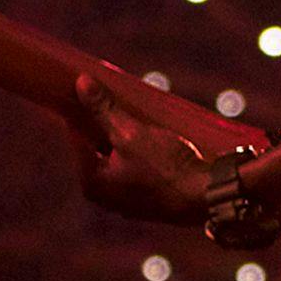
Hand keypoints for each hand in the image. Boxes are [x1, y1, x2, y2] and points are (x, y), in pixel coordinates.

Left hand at [73, 75, 207, 224]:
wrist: (204, 197)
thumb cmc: (166, 168)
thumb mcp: (132, 133)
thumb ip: (104, 109)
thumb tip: (82, 83)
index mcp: (92, 181)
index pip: (76, 136)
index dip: (80, 109)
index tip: (86, 88)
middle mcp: (104, 194)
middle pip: (95, 146)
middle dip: (103, 120)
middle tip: (111, 94)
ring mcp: (124, 197)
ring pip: (116, 155)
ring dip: (122, 133)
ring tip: (132, 109)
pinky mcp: (145, 195)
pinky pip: (132, 164)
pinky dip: (136, 148)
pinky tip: (148, 131)